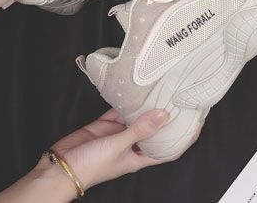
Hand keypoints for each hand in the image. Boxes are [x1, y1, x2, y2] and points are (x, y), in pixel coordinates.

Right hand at [0, 109, 200, 202]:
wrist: (62, 164)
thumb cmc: (90, 166)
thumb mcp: (119, 146)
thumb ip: (140, 130)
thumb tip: (163, 115)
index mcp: (138, 158)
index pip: (166, 151)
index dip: (181, 141)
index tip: (195, 125)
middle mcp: (130, 145)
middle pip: (152, 131)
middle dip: (163, 118)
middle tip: (176, 99)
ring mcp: (117, 133)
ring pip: (136, 117)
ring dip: (145, 106)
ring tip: (158, 90)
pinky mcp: (105, 124)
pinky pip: (118, 110)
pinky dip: (125, 102)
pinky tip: (132, 90)